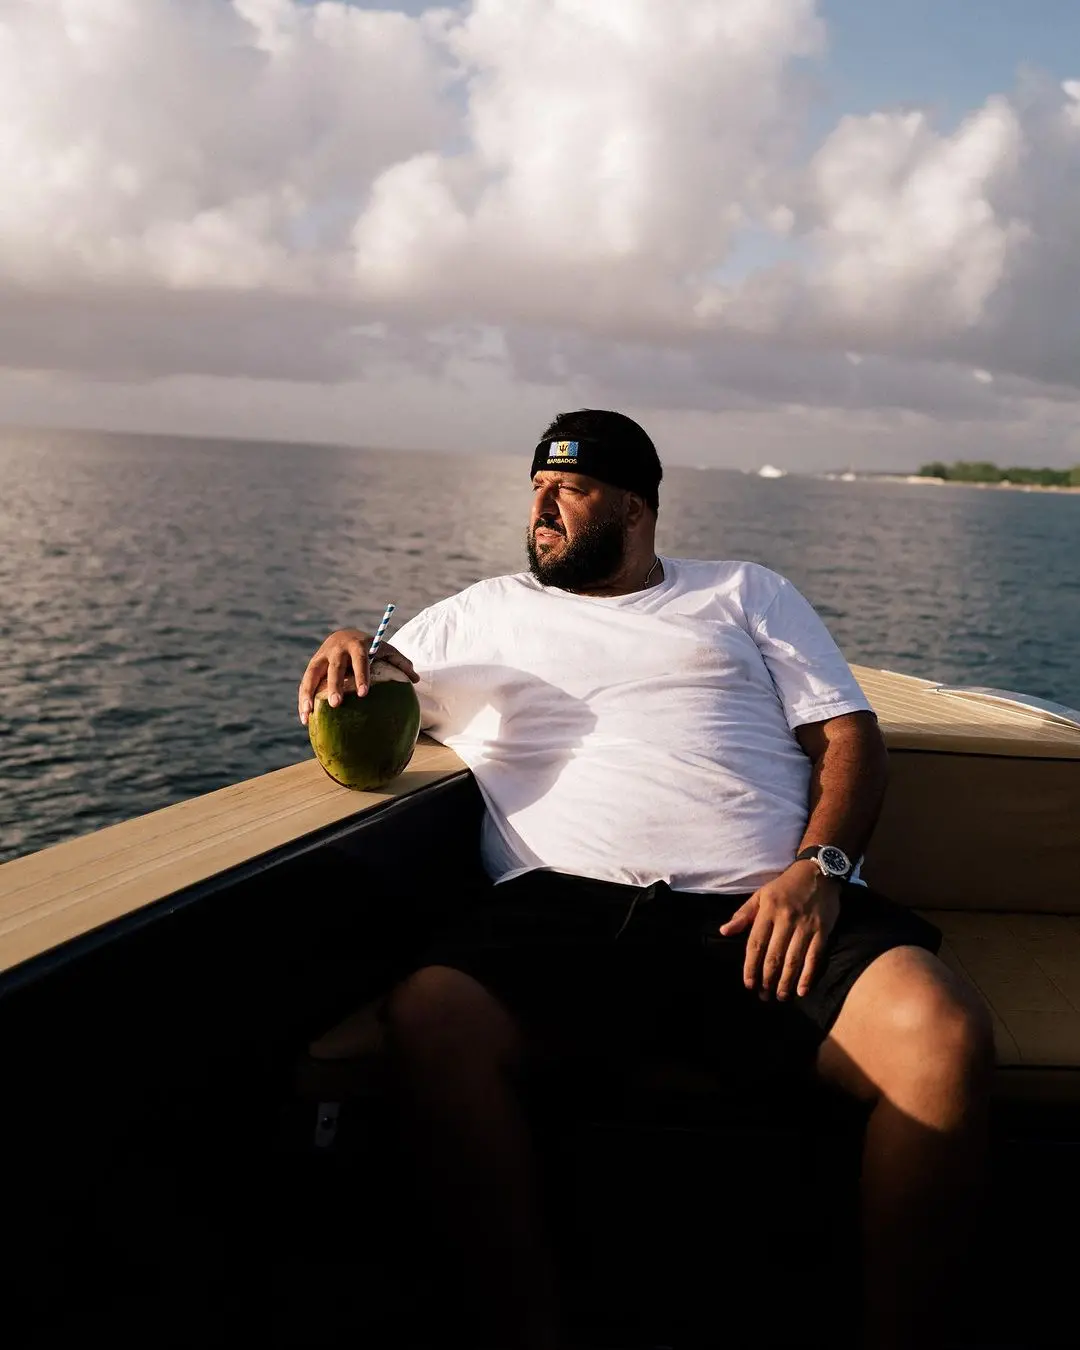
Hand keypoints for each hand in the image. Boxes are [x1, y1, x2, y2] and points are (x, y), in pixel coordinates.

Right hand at [298, 628, 417, 724]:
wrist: (345, 635)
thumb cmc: (371, 647)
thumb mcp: (387, 650)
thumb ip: (401, 663)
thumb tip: (416, 680)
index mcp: (357, 645)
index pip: (360, 660)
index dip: (361, 675)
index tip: (364, 693)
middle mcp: (337, 650)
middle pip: (335, 668)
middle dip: (334, 685)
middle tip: (337, 704)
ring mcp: (322, 657)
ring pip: (312, 675)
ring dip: (308, 694)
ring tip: (308, 714)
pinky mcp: (312, 665)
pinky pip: (305, 683)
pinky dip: (303, 699)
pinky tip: (305, 718)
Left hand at [718, 862, 841, 1000]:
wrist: (817, 872)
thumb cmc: (785, 886)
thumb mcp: (760, 895)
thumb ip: (743, 915)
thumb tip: (724, 931)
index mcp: (767, 911)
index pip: (755, 944)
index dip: (751, 967)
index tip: (748, 984)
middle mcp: (786, 920)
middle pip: (774, 956)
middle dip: (767, 979)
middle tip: (764, 996)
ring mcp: (805, 926)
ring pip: (793, 960)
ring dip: (785, 982)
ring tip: (780, 996)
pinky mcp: (822, 931)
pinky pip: (814, 957)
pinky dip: (807, 976)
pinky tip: (801, 990)